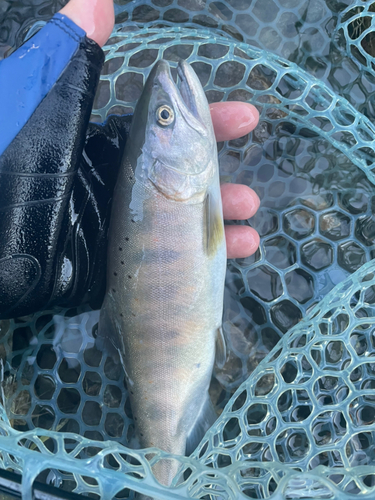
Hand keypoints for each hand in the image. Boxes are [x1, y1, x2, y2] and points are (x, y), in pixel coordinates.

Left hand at [61, 0, 260, 260]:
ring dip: (225, 207)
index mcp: (101, 147)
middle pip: (180, 172)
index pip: (164, 129)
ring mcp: (121, 227)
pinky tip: (246, 244)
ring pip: (184, 217)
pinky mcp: (122, 264)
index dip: (204, 119)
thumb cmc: (14, 166)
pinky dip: (216, 252)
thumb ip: (71, 56)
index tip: (244, 116)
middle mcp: (115, 185)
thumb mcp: (36, 102)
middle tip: (254, 152)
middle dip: (222, 159)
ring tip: (249, 206)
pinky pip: (174, 259)